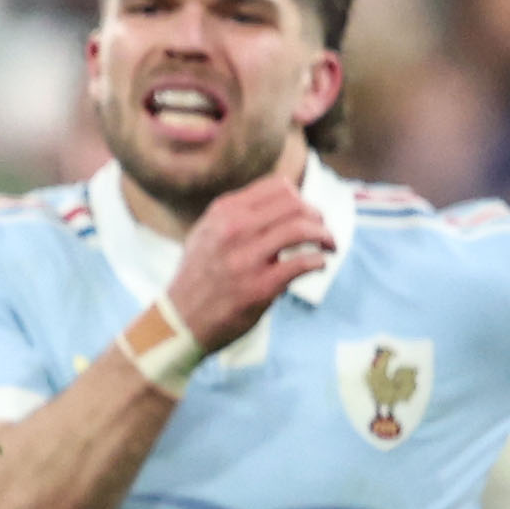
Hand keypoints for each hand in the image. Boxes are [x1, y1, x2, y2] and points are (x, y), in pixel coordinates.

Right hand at [164, 174, 333, 353]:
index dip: (300, 198)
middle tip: (322, 231)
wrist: (180, 320)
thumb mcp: (206, 234)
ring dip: (325, 236)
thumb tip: (280, 202)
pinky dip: (319, 261)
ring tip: (329, 246)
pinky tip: (320, 265)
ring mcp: (246, 259)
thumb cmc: (198, 278)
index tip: (306, 214)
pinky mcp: (260, 287)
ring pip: (302, 229)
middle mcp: (234, 230)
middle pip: (295, 204)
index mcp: (224, 213)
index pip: (278, 187)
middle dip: (317, 216)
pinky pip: (303, 263)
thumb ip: (236, 215)